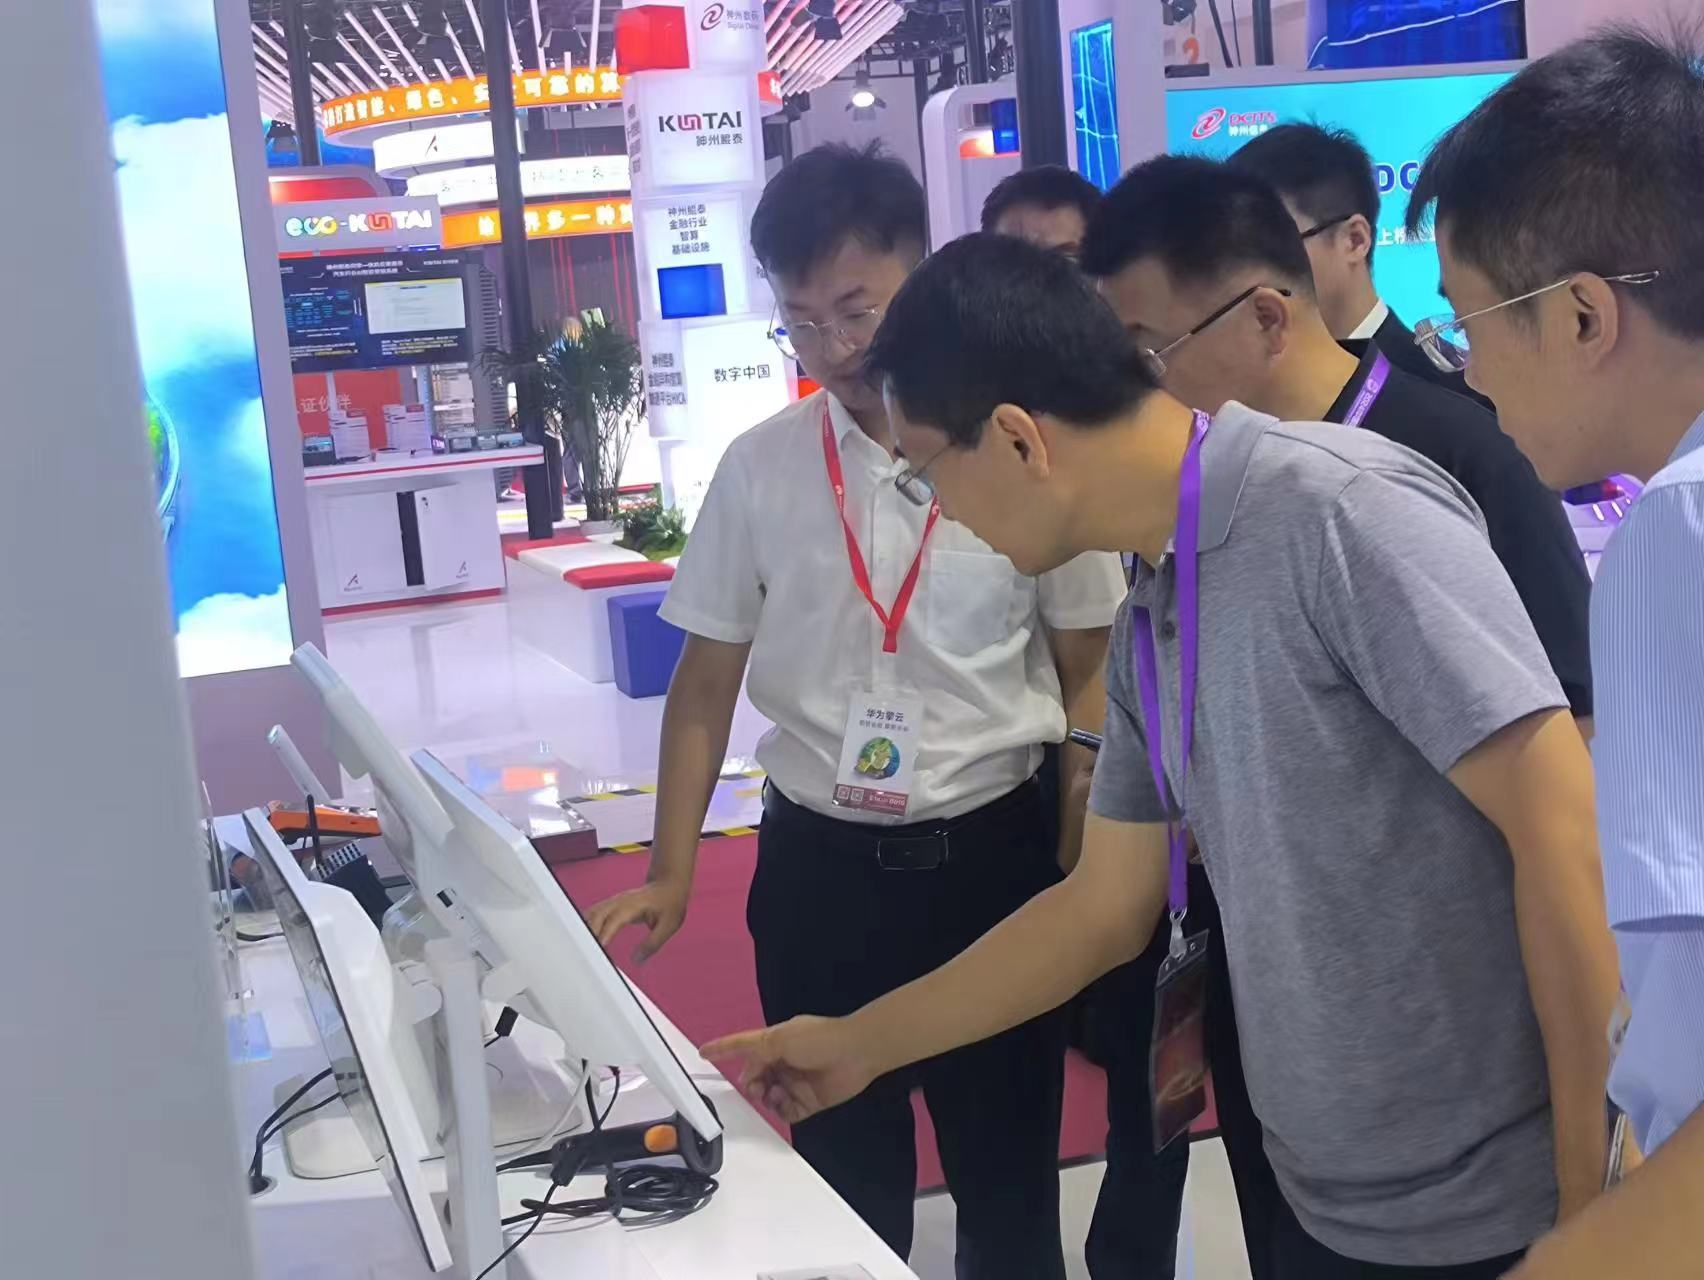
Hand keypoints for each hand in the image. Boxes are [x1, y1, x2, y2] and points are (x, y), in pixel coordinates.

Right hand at [584, 877, 690, 962]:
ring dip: (583, 929)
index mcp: (633, 906)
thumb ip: (652, 944)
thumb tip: (636, 960)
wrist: (668, 884)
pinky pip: (592, 914)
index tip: (597, 948)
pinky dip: (585, 926)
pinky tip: (582, 940)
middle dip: (588, 934)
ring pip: (590, 914)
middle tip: (584, 956)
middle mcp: (619, 902)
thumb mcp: (669, 926)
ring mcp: (613, 902)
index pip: (613, 921)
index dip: (604, 934)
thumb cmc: (670, 903)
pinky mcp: (610, 905)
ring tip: (579, 950)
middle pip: (595, 917)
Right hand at [701, 1016, 882, 1124]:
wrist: (856, 1053)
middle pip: (754, 1077)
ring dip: (766, 1097)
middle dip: (751, 1083)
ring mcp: (795, 1083)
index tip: (704, 1053)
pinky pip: (785, 1112)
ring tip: (775, 1091)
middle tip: (756, 1085)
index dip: (723, 1049)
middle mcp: (783, 1062)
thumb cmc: (821, 1038)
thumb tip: (747, 1070)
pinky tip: (785, 1100)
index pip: (743, 1045)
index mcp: (775, 1042)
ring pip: (767, 1097)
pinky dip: (780, 1109)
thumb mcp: (780, 1038)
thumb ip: (757, 1052)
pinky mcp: (807, 1102)